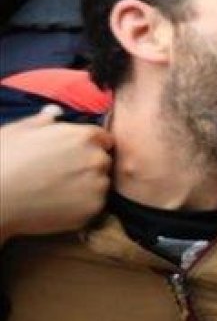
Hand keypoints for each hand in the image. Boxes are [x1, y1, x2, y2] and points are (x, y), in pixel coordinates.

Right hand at [0, 106, 113, 242]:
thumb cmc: (4, 160)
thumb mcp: (20, 131)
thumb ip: (44, 121)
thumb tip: (55, 111)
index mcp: (84, 136)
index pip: (103, 138)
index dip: (89, 146)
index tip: (74, 154)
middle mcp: (96, 159)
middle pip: (103, 161)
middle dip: (88, 165)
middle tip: (63, 174)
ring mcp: (97, 185)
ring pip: (101, 184)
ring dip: (87, 186)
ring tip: (58, 191)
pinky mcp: (92, 209)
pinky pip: (94, 206)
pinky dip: (81, 206)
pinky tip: (58, 205)